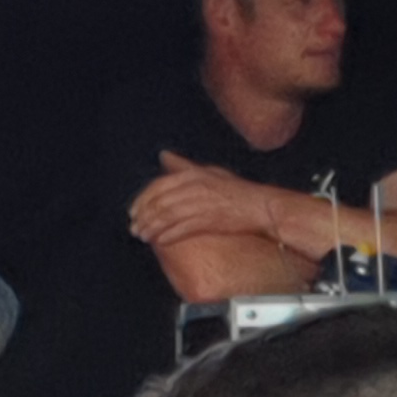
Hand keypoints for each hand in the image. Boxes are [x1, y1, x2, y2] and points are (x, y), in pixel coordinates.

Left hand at [128, 153, 278, 248]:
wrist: (262, 207)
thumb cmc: (238, 191)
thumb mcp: (210, 172)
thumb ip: (184, 165)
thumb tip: (163, 155)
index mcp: (193, 175)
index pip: (158, 186)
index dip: (143, 200)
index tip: (134, 212)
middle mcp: (195, 188)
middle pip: (160, 203)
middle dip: (144, 217)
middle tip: (134, 228)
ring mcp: (203, 204)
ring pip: (168, 217)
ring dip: (152, 228)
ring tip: (143, 237)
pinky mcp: (210, 220)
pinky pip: (183, 229)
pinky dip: (169, 235)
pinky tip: (160, 241)